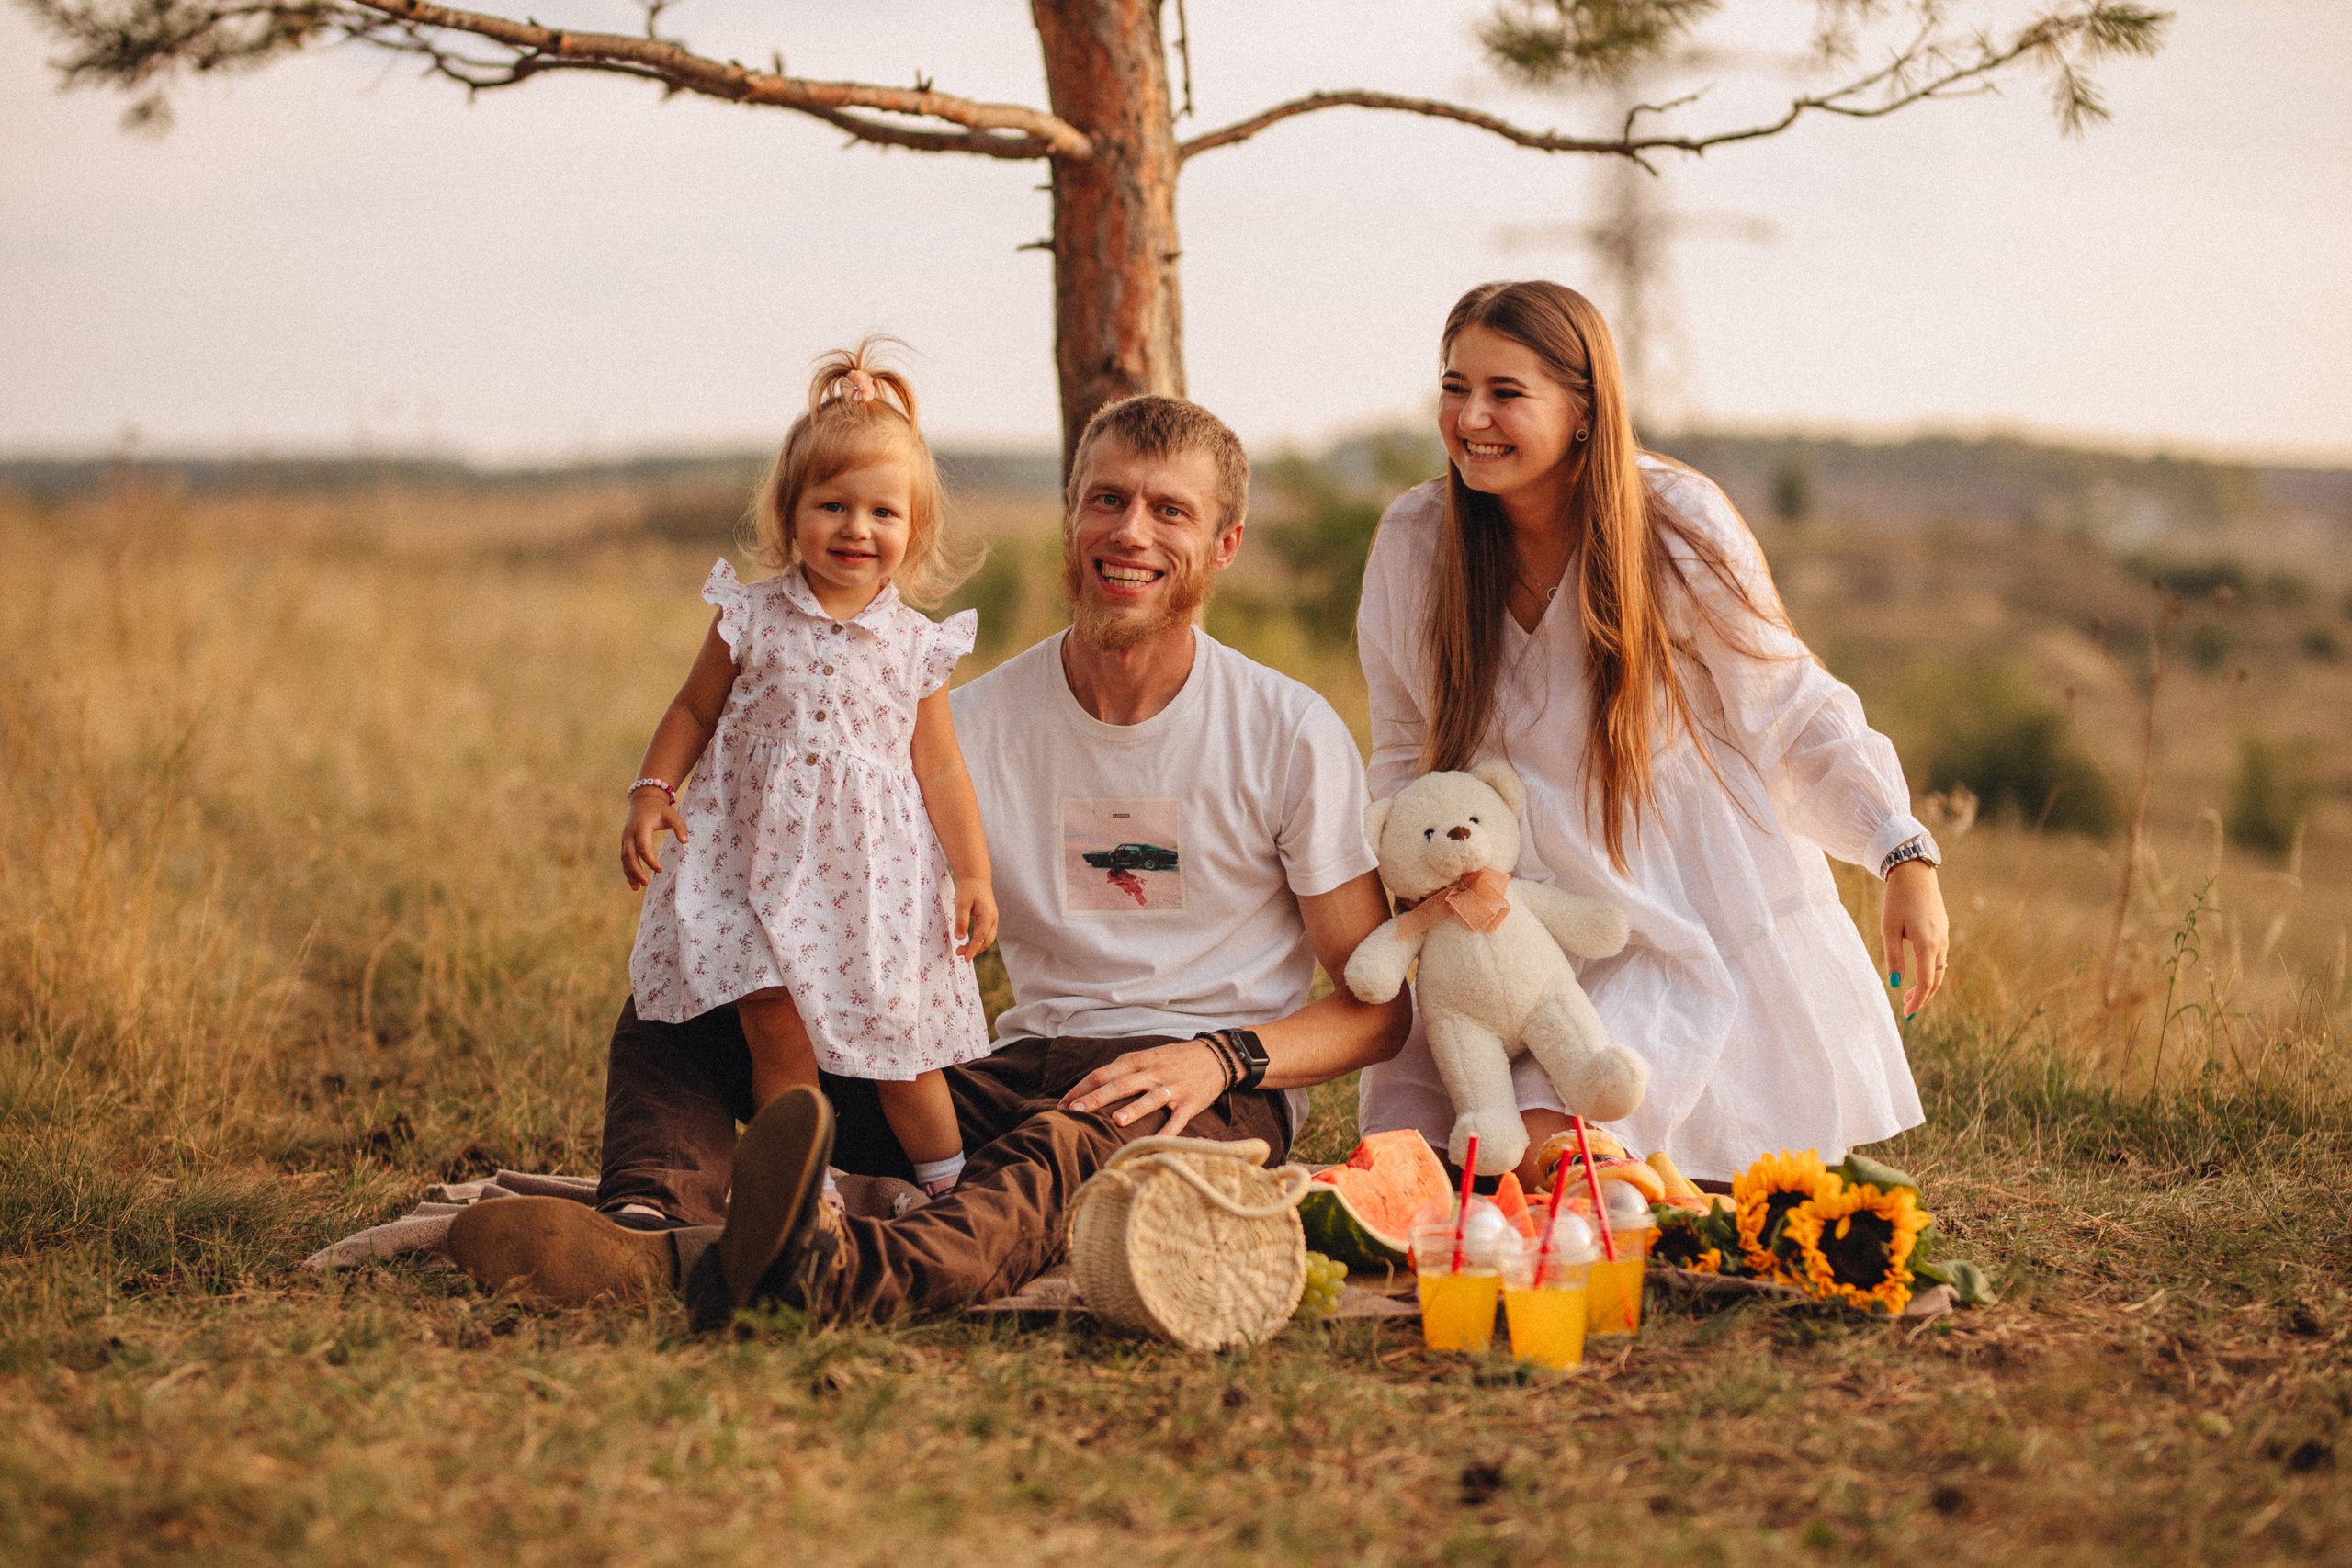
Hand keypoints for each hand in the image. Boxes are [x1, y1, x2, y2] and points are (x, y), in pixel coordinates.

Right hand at [620, 790, 687, 890]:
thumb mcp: (672, 814)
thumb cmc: (660, 809)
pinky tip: (634, 883)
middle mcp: (629, 834)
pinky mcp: (624, 842)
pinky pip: (624, 858)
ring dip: (629, 873)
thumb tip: (685, 841)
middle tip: (646, 883)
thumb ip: (679, 827)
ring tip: (637, 888)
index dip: (650, 860)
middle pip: (629, 855)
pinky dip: (627, 870)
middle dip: (636, 870)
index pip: (643, 847)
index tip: (660, 870)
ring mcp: (625, 838)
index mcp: (641, 827)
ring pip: (624, 859)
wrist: (643, 800)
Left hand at [954, 877, 997, 958]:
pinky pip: (986, 933)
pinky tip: (968, 941)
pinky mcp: (989, 918)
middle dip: (974, 950)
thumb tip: (959, 938)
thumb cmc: (968, 889)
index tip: (965, 959)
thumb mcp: (961, 904)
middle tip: (960, 954)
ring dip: (976, 946)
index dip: (972, 950)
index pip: (980, 938)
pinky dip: (978, 940)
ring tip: (962, 949)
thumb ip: (961, 921)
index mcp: (988, 916)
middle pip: (986, 941)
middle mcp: (993, 919)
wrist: (976, 878)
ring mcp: (993, 919)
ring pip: (987, 938)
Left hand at [1058, 1038, 1230, 1137]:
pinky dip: (1167, 1131)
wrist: (1214, 1057)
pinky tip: (1155, 1142)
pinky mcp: (1190, 1102)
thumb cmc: (1171, 1060)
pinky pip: (1177, 1118)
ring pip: (1150, 1098)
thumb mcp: (1144, 1058)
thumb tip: (1086, 1089)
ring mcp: (1173, 1087)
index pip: (1103, 1073)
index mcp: (1138, 1060)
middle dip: (1098, 1098)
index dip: (1082, 1089)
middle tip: (1076, 1111)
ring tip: (1116, 1121)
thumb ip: (1119, 1071)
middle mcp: (1153, 1072)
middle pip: (1122, 1083)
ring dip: (1134, 1109)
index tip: (1061, 1106)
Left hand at [1881, 860, 1948, 1018]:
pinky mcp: (1943, 929)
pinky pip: (1940, 956)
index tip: (1907, 1013)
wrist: (1915, 873)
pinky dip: (1931, 970)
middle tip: (1907, 1008)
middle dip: (1923, 996)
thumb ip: (1894, 957)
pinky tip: (1919, 972)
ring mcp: (1944, 936)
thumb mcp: (1889, 929)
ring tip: (1909, 993)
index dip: (1917, 1000)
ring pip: (1940, 968)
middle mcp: (1941, 942)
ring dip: (1927, 984)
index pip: (1926, 982)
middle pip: (1936, 979)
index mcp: (1927, 944)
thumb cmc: (1897, 900)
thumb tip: (1895, 984)